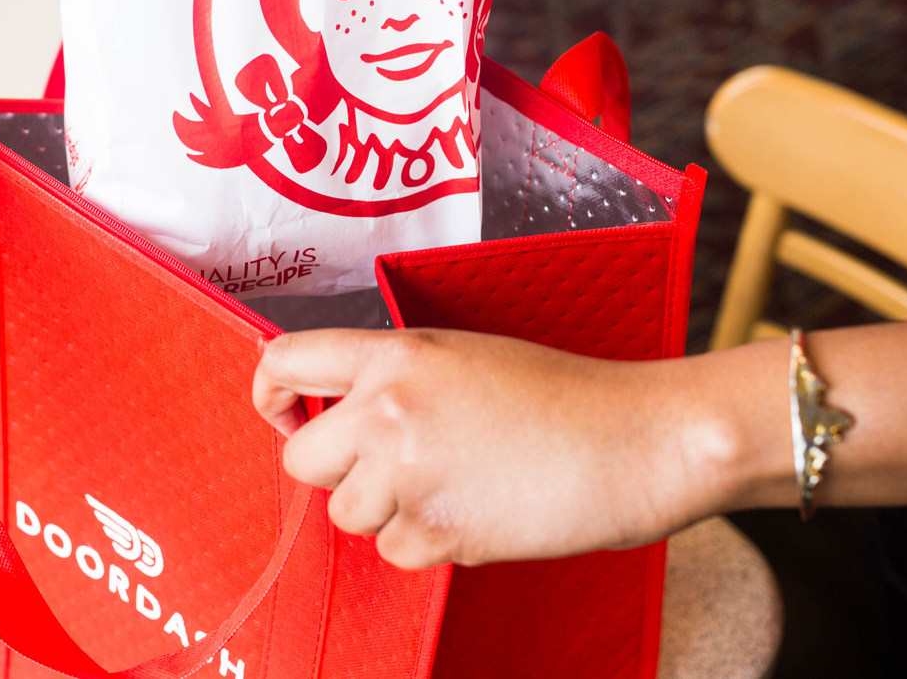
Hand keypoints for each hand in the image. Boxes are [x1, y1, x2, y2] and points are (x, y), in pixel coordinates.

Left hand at [251, 327, 740, 568]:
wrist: (635, 442)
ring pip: (347, 513)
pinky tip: (476, 509)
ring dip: (388, 509)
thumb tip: (341, 414)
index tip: (285, 415)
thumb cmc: (564, 395)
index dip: (272, 396)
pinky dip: (427, 542)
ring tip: (455, 481)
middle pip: (302, 459)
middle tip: (395, 463)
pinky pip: (394, 551)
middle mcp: (388, 412)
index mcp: (397, 355)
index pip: (284, 361)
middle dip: (339, 470)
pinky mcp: (435, 533)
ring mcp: (408, 476)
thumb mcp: (465, 355)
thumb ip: (395, 377)